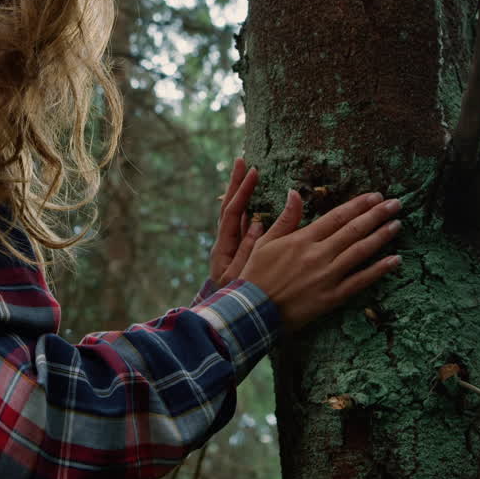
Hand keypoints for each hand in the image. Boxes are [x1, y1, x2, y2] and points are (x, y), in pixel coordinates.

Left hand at [208, 158, 264, 287]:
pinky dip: (248, 211)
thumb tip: (256, 221)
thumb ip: (248, 250)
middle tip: (242, 161)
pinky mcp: (237, 252)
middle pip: (229, 208)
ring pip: (235, 216)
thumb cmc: (233, 299)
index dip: (242, 192)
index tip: (252, 172)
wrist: (225, 318)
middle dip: (236, 184)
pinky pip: (243, 227)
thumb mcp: (240, 275)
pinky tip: (254, 202)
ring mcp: (231, 247)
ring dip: (240, 195)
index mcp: (223, 247)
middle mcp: (225, 243)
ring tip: (247, 174)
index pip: (232, 212)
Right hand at [240, 189, 402, 330]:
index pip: (337, 217)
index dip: (358, 205)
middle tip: (395, 203)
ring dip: (381, 236)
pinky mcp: (332, 297)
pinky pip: (360, 281)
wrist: (253, 310)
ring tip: (397, 224)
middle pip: (353, 230)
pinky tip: (395, 260)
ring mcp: (327, 276)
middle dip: (376, 215)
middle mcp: (318, 255)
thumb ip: (285, 218)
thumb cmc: (256, 275)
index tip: (374, 196)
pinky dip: (379, 270)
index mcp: (302, 239)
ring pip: (360, 252)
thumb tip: (294, 192)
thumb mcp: (266, 242)